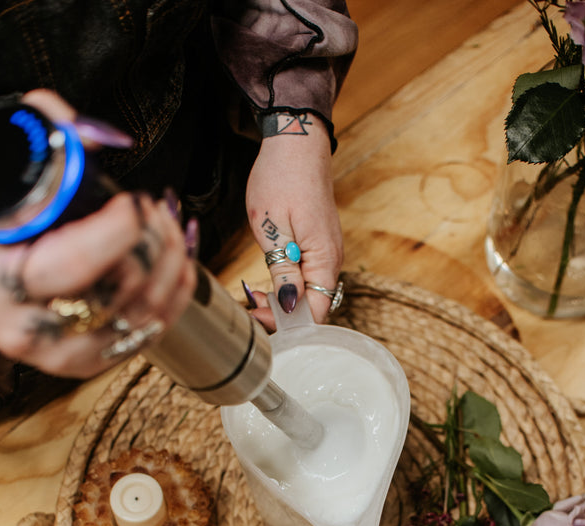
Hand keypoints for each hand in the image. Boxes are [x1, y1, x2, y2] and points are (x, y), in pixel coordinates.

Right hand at [0, 90, 195, 377]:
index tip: (132, 200)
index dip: (119, 229)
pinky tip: (180, 257)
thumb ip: (39, 138)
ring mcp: (60, 353)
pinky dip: (175, 291)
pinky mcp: (87, 362)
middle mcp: (28, 328)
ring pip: (143, 315)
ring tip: (168, 224)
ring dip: (170, 263)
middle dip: (150, 240)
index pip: (74, 263)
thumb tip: (96, 136)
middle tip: (151, 206)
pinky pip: (149, 332)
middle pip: (118, 288)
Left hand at [244, 112, 342, 328]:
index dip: (286, 322)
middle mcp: (332, 260)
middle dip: (282, 314)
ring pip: (309, 292)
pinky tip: (269, 278)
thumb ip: (283, 271)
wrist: (295, 142)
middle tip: (252, 304)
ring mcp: (327, 252)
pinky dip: (289, 284)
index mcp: (324, 259)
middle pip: (312, 306)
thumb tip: (289, 305)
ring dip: (284, 300)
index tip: (258, 315)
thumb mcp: (272, 228)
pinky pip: (308, 276)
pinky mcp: (319, 244)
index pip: (314, 312)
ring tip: (256, 293)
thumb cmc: (281, 178)